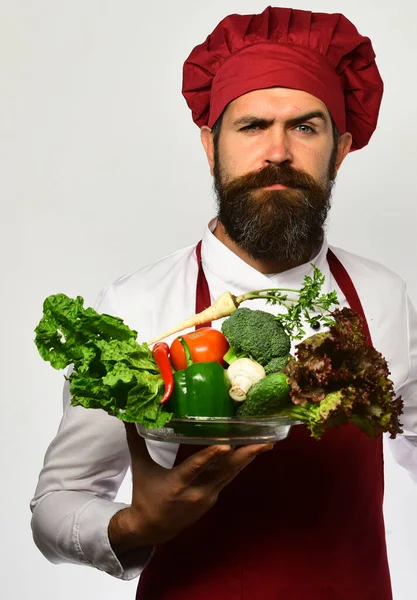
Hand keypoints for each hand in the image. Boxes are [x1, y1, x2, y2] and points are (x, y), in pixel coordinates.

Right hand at [109, 423, 272, 557]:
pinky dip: (239, 465)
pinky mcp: (213, 498)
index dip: (210, 456)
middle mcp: (197, 492)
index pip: (196, 468)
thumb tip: (126, 416)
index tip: (225, 445)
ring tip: (266, 444)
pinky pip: (228, 478)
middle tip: (264, 442)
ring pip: (231, 474)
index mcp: (178, 484)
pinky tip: (251, 452)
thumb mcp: (141, 468)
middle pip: (225, 471)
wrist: (152, 529)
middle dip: (245, 456)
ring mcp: (208, 496)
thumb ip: (136, 441)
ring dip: (248, 458)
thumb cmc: (145, 494)